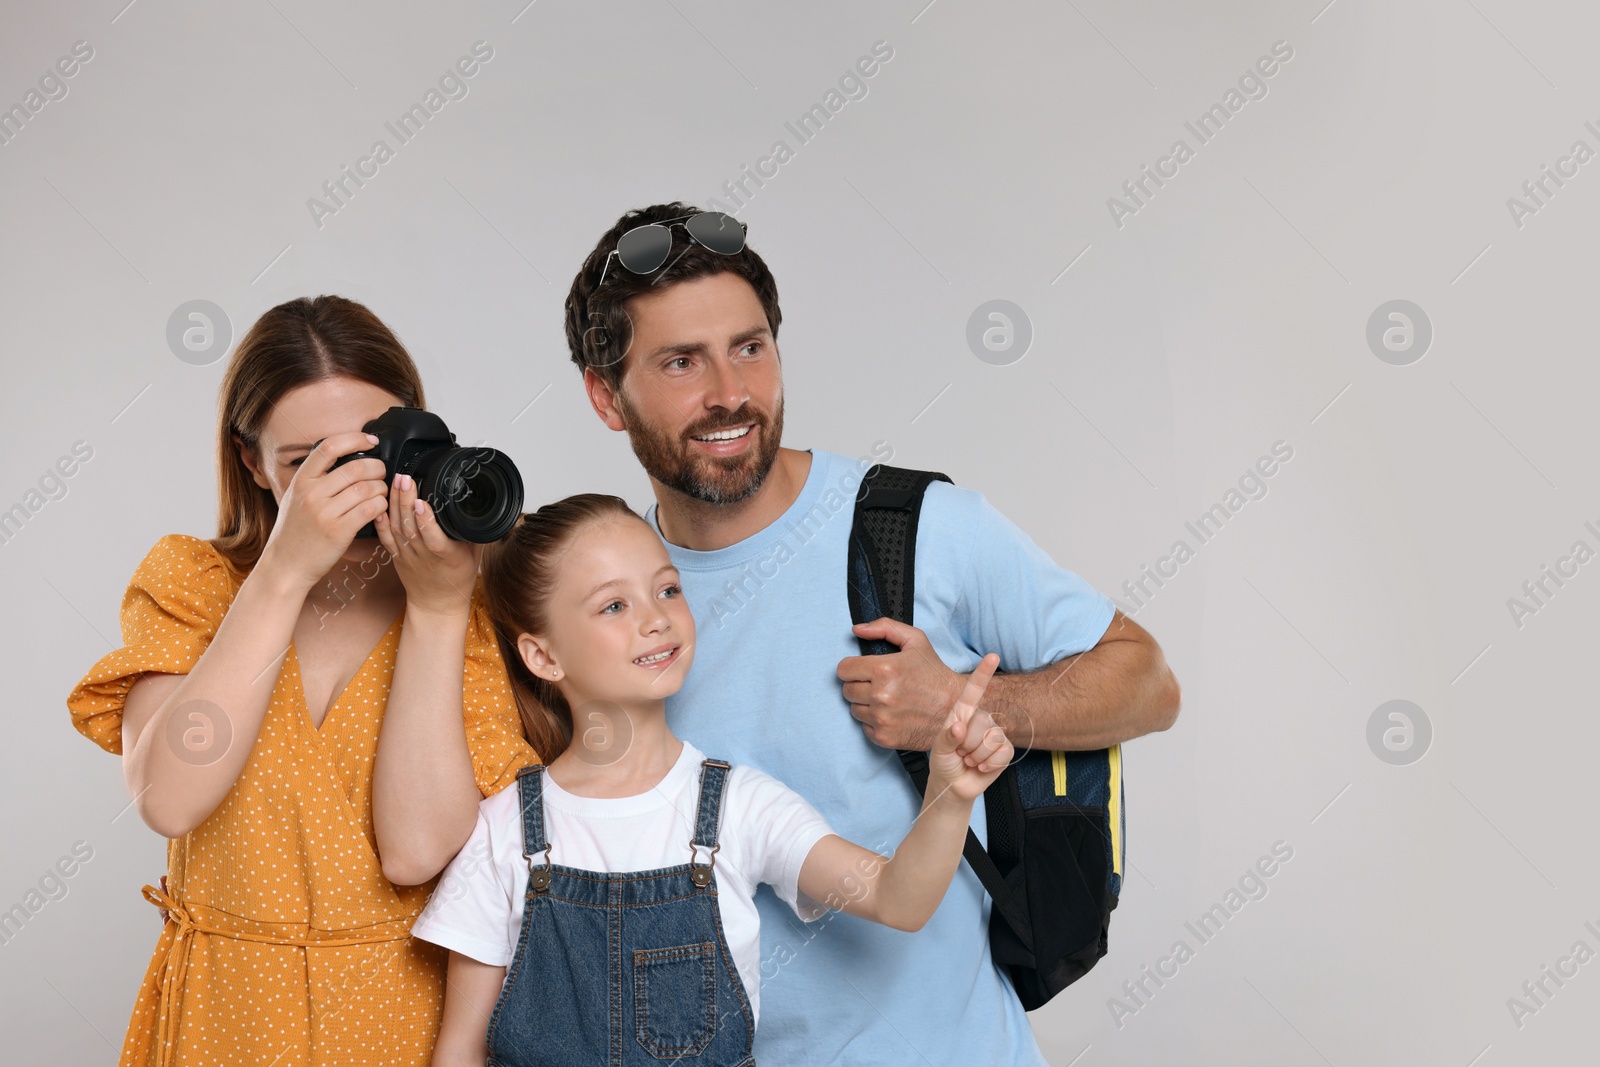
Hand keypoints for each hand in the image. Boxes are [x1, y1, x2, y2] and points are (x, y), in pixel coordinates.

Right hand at [257, 432, 389, 591]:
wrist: (285, 565)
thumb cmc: (295, 531)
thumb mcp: (295, 497)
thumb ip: (316, 479)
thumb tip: (346, 457)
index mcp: (301, 481)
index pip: (329, 447)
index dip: (355, 439)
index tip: (371, 440)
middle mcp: (311, 494)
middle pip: (356, 467)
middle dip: (378, 467)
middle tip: (382, 472)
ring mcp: (324, 513)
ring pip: (367, 488)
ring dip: (382, 488)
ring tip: (381, 493)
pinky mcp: (339, 531)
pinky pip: (370, 509)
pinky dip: (381, 506)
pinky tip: (379, 507)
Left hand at [373, 470, 482, 617]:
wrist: (437, 605)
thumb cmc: (458, 579)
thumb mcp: (476, 556)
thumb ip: (476, 532)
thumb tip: (483, 505)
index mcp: (448, 557)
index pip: (434, 538)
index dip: (426, 520)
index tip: (421, 501)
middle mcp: (425, 557)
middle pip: (411, 527)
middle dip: (406, 500)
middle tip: (406, 478)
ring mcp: (408, 557)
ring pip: (397, 528)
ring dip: (395, 504)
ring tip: (396, 482)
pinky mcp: (396, 557)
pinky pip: (386, 539)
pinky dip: (381, 523)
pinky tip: (379, 507)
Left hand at [839, 618, 964, 749]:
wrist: (955, 708)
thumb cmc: (934, 674)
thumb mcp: (915, 640)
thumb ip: (884, 627)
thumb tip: (856, 630)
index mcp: (884, 669)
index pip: (843, 669)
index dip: (853, 668)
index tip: (865, 670)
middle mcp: (880, 695)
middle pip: (847, 690)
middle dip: (860, 685)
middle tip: (880, 685)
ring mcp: (881, 718)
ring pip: (854, 709)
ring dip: (866, 704)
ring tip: (888, 700)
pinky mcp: (884, 737)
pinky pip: (864, 727)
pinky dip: (874, 722)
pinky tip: (891, 714)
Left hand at [928, 653, 1009, 802]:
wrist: (954, 785)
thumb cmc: (944, 762)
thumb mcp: (938, 750)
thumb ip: (947, 738)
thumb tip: (959, 728)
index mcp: (962, 713)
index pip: (974, 690)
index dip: (983, 673)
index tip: (992, 656)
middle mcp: (979, 720)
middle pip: (983, 723)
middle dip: (968, 744)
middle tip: (960, 753)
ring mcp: (994, 734)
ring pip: (993, 739)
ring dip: (978, 756)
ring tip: (969, 759)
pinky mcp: (1004, 750)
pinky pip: (1003, 753)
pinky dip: (989, 764)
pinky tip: (981, 767)